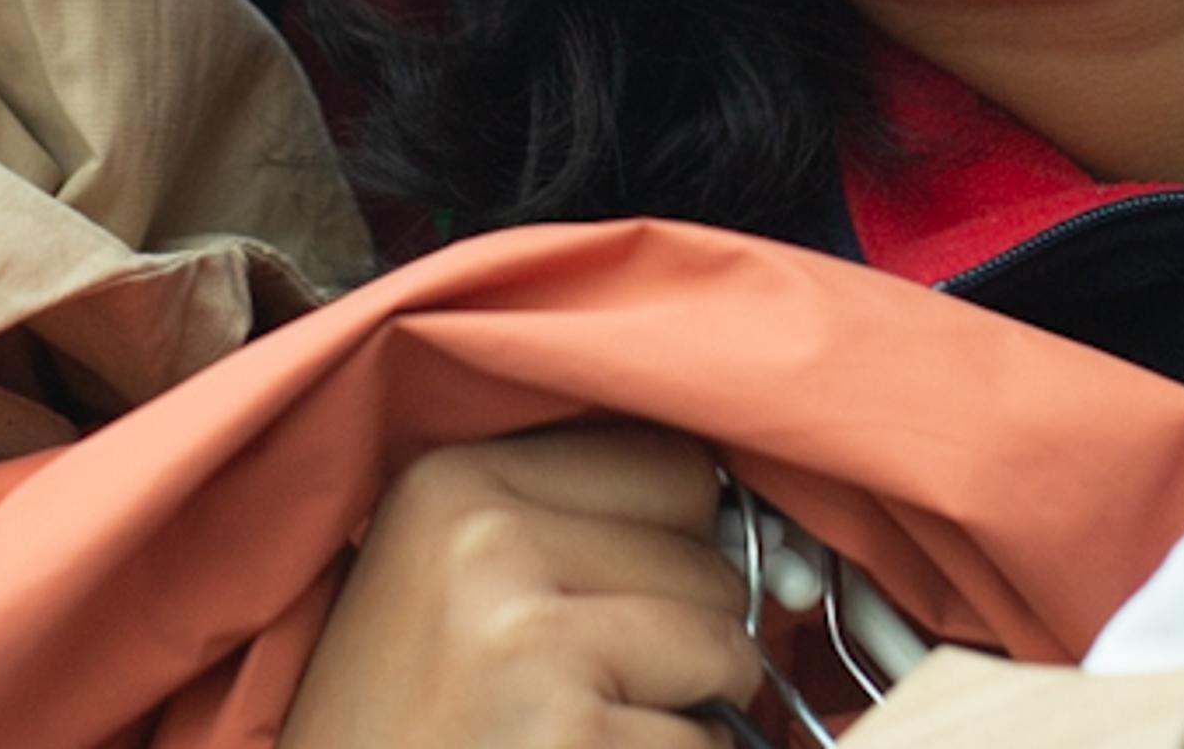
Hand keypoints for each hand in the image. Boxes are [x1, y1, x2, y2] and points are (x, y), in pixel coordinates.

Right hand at [283, 423, 761, 747]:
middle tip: (576, 693)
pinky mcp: (569, 736)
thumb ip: (583, 529)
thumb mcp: (448, 586)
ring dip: (684, 715)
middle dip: (683, 635)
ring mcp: (531, 642)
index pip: (674, 462)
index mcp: (453, 479)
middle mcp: (488, 540)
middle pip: (711, 558)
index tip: (627, 598)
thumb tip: (781, 548)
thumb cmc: (403, 725)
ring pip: (727, 653)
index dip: (677, 542)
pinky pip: (709, 747)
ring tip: (572, 736)